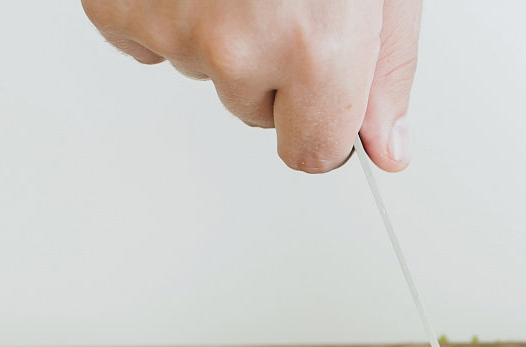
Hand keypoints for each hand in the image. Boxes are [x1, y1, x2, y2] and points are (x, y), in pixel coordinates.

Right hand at [81, 0, 421, 171]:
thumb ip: (384, 71)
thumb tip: (385, 146)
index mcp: (314, 49)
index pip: (312, 154)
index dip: (324, 121)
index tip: (327, 95)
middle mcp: (236, 46)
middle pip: (254, 108)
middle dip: (274, 65)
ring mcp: (169, 21)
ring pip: (200, 68)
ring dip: (218, 28)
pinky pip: (139, 37)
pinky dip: (162, 7)